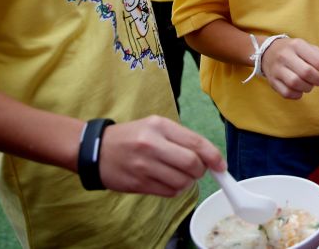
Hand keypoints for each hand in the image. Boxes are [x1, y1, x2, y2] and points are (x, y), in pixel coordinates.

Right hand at [98, 115, 224, 196]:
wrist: (97, 150)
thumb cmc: (132, 136)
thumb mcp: (156, 126)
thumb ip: (181, 138)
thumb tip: (208, 156)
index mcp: (160, 126)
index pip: (196, 142)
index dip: (213, 156)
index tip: (221, 165)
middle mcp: (152, 144)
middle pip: (192, 164)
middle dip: (201, 170)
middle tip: (197, 170)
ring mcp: (144, 166)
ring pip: (182, 181)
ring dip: (188, 182)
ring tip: (180, 175)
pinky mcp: (138, 183)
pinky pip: (168, 192)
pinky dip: (175, 189)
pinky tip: (169, 181)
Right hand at [261, 37, 318, 99]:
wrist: (268, 52)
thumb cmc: (294, 52)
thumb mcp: (308, 48)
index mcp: (298, 45)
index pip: (318, 60)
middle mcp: (285, 56)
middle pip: (307, 73)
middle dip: (318, 80)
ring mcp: (277, 69)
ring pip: (296, 84)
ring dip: (308, 87)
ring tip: (308, 83)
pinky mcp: (272, 81)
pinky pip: (287, 93)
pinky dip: (297, 94)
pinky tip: (299, 89)